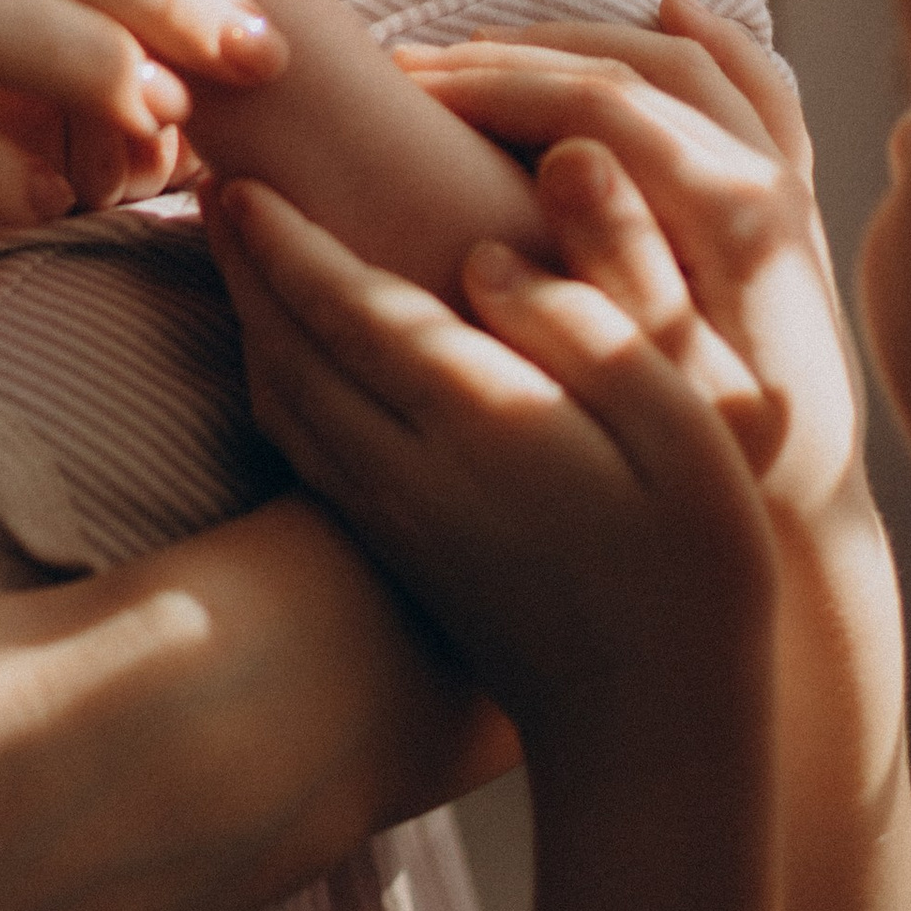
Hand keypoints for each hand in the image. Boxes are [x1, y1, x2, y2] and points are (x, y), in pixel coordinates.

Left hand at [205, 178, 777, 776]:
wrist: (653, 733)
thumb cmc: (696, 568)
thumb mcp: (688, 423)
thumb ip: (592, 320)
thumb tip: (485, 254)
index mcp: (477, 420)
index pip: (349, 309)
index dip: (286, 242)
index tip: (241, 178)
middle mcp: (407, 469)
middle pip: (291, 352)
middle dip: (246, 269)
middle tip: (214, 188)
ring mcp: (394, 520)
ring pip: (287, 405)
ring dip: (253, 325)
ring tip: (241, 259)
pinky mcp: (400, 555)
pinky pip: (307, 449)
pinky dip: (278, 386)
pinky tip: (291, 362)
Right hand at [389, 0, 860, 524]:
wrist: (808, 531)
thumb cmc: (722, 481)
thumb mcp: (668, 394)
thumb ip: (620, 273)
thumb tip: (569, 156)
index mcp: (740, 221)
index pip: (599, 102)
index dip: (495, 81)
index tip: (405, 86)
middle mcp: (771, 184)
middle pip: (633, 65)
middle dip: (515, 52)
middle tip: (414, 63)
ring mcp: (786, 186)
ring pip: (685, 59)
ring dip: (580, 39)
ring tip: (483, 51)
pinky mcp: (789, 204)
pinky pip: (754, 85)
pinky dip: (710, 38)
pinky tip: (671, 6)